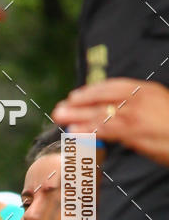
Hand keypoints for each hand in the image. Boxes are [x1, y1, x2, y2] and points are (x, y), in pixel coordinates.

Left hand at [53, 78, 168, 166]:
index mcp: (145, 89)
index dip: (91, 91)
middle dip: (78, 104)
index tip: (75, 96)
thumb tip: (115, 112)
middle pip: (102, 98)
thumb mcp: (159, 107)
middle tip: (60, 109)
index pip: (112, 86)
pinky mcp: (135, 131)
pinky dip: (89, 131)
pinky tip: (77, 133)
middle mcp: (139, 98)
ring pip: (101, 113)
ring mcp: (136, 114)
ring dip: (78, 117)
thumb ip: (138, 106)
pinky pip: (107, 130)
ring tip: (62, 120)